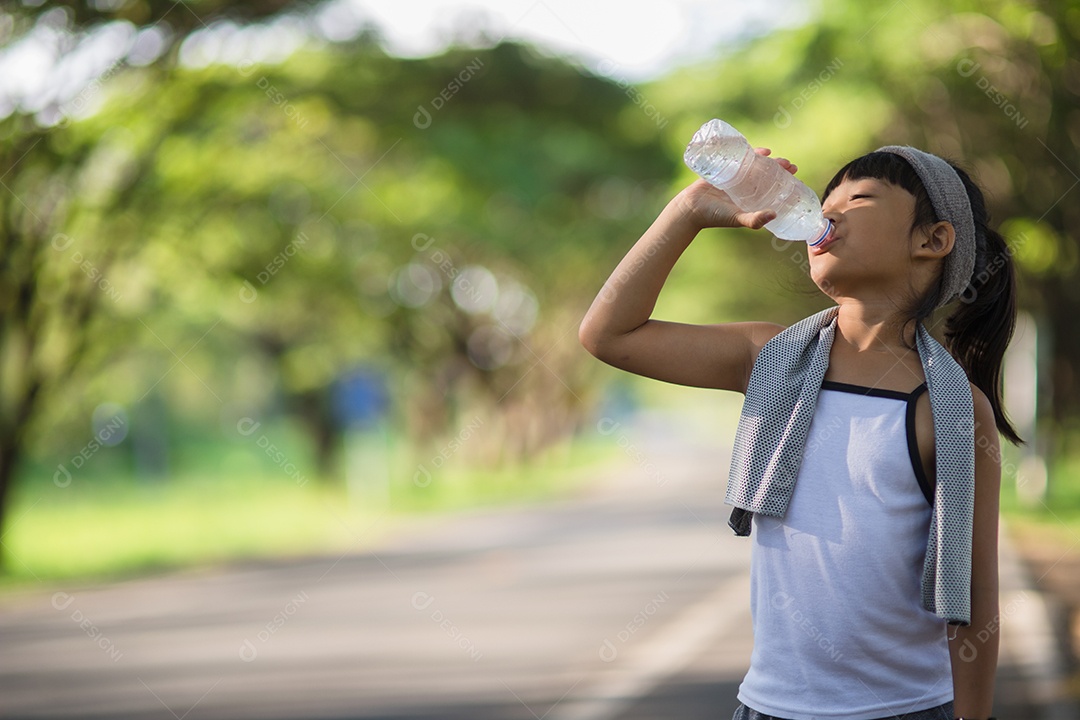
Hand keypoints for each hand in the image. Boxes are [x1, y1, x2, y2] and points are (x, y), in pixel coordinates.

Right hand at [676, 147, 798, 230]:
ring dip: (766, 160)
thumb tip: (775, 214)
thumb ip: (754, 219)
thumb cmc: (714, 216)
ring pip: (755, 167)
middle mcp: (745, 190)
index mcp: (751, 201)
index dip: (784, 182)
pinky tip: (761, 151)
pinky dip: (750, 153)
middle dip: (779, 169)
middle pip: (766, 176)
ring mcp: (735, 180)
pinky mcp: (725, 171)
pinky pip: (740, 160)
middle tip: (789, 165)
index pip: (772, 189)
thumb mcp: (737, 218)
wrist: (690, 208)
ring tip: (775, 155)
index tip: (795, 176)